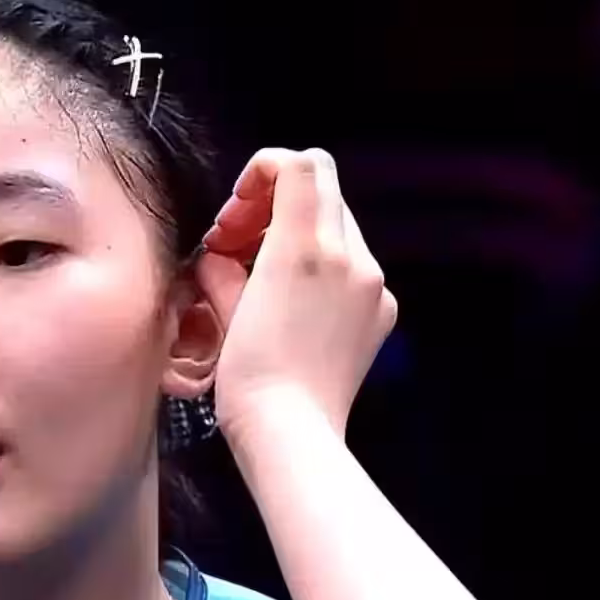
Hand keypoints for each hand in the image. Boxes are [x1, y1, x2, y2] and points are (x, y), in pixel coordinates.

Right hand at [197, 148, 396, 440]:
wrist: (293, 434)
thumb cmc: (251, 379)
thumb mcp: (223, 311)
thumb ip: (222, 266)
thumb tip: (219, 256)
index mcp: (306, 247)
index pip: (299, 164)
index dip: (261, 172)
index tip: (236, 211)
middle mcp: (350, 257)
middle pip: (320, 190)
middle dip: (273, 205)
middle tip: (236, 243)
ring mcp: (371, 285)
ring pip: (337, 226)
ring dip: (297, 234)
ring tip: (259, 274)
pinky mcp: (380, 312)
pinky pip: (352, 266)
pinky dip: (321, 266)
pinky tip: (292, 303)